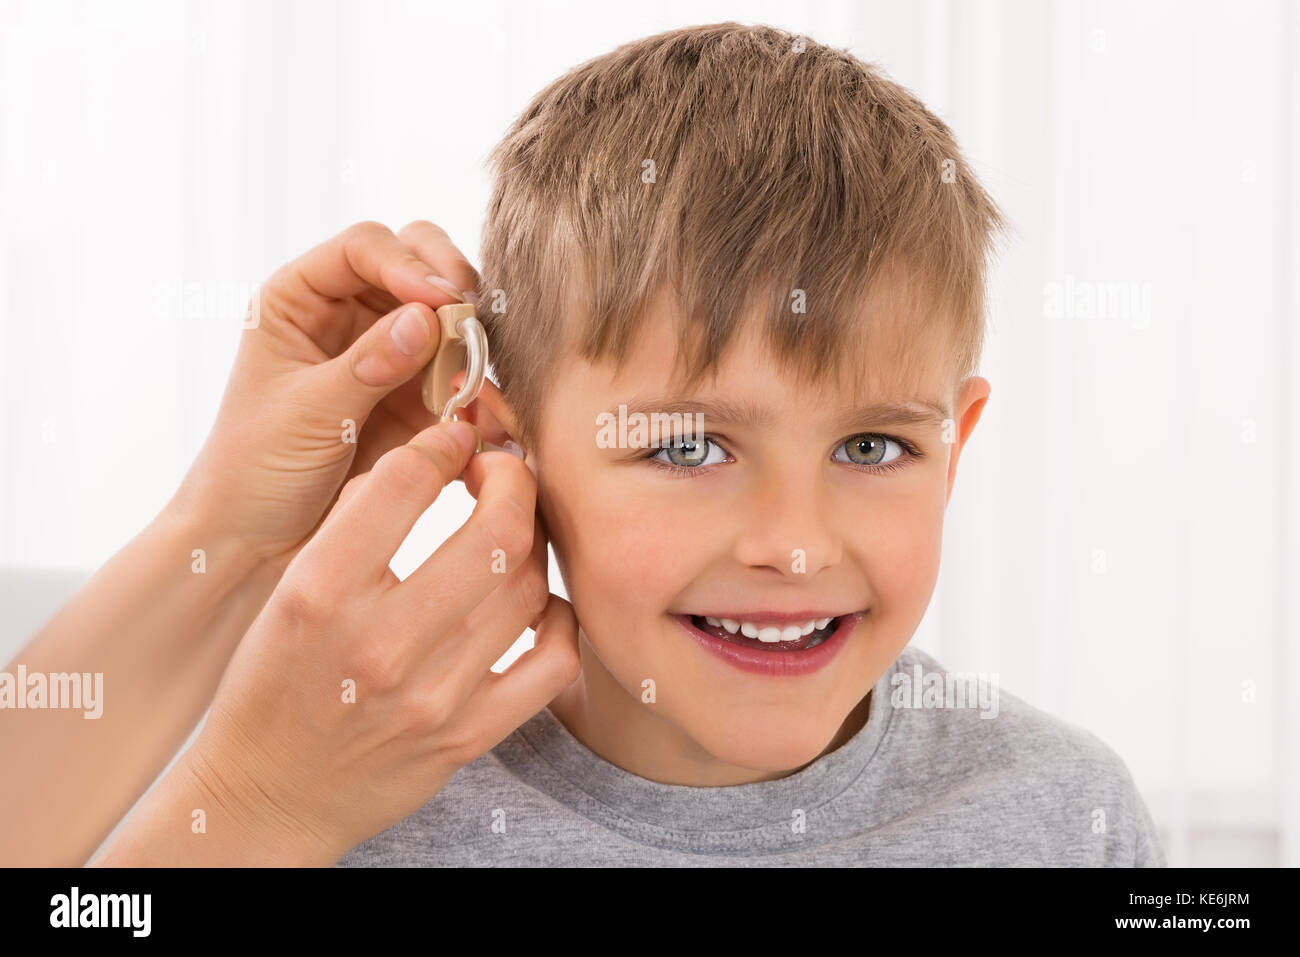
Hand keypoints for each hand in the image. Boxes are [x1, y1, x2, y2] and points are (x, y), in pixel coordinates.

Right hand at [169, 422, 579, 863]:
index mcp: (319, 592)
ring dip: (533, 546)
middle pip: (497, 531)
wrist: (264, 795)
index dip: (445, 444)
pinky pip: (553, 662)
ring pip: (529, 588)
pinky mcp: (466, 737)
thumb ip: (353, 522)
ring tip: (512, 536)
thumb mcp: (289, 588)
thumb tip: (432, 456)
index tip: (455, 443)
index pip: (406, 482)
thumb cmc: (274, 680)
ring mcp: (430, 696)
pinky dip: (559, 621)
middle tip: (502, 475)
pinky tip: (535, 606)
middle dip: (513, 481)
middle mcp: (377, 643)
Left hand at [173, 220, 479, 566]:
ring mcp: (389, 357)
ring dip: (473, 349)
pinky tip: (491, 423)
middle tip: (474, 320)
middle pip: (417, 265)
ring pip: (449, 325)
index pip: (363, 249)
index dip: (407, 264)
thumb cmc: (254, 469)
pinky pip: (463, 384)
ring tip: (481, 389)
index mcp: (301, 299)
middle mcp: (348, 316)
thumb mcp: (307, 412)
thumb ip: (368, 363)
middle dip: (451, 288)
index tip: (441, 300)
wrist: (257, 544)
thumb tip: (428, 318)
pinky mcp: (418, 402)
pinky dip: (482, 399)